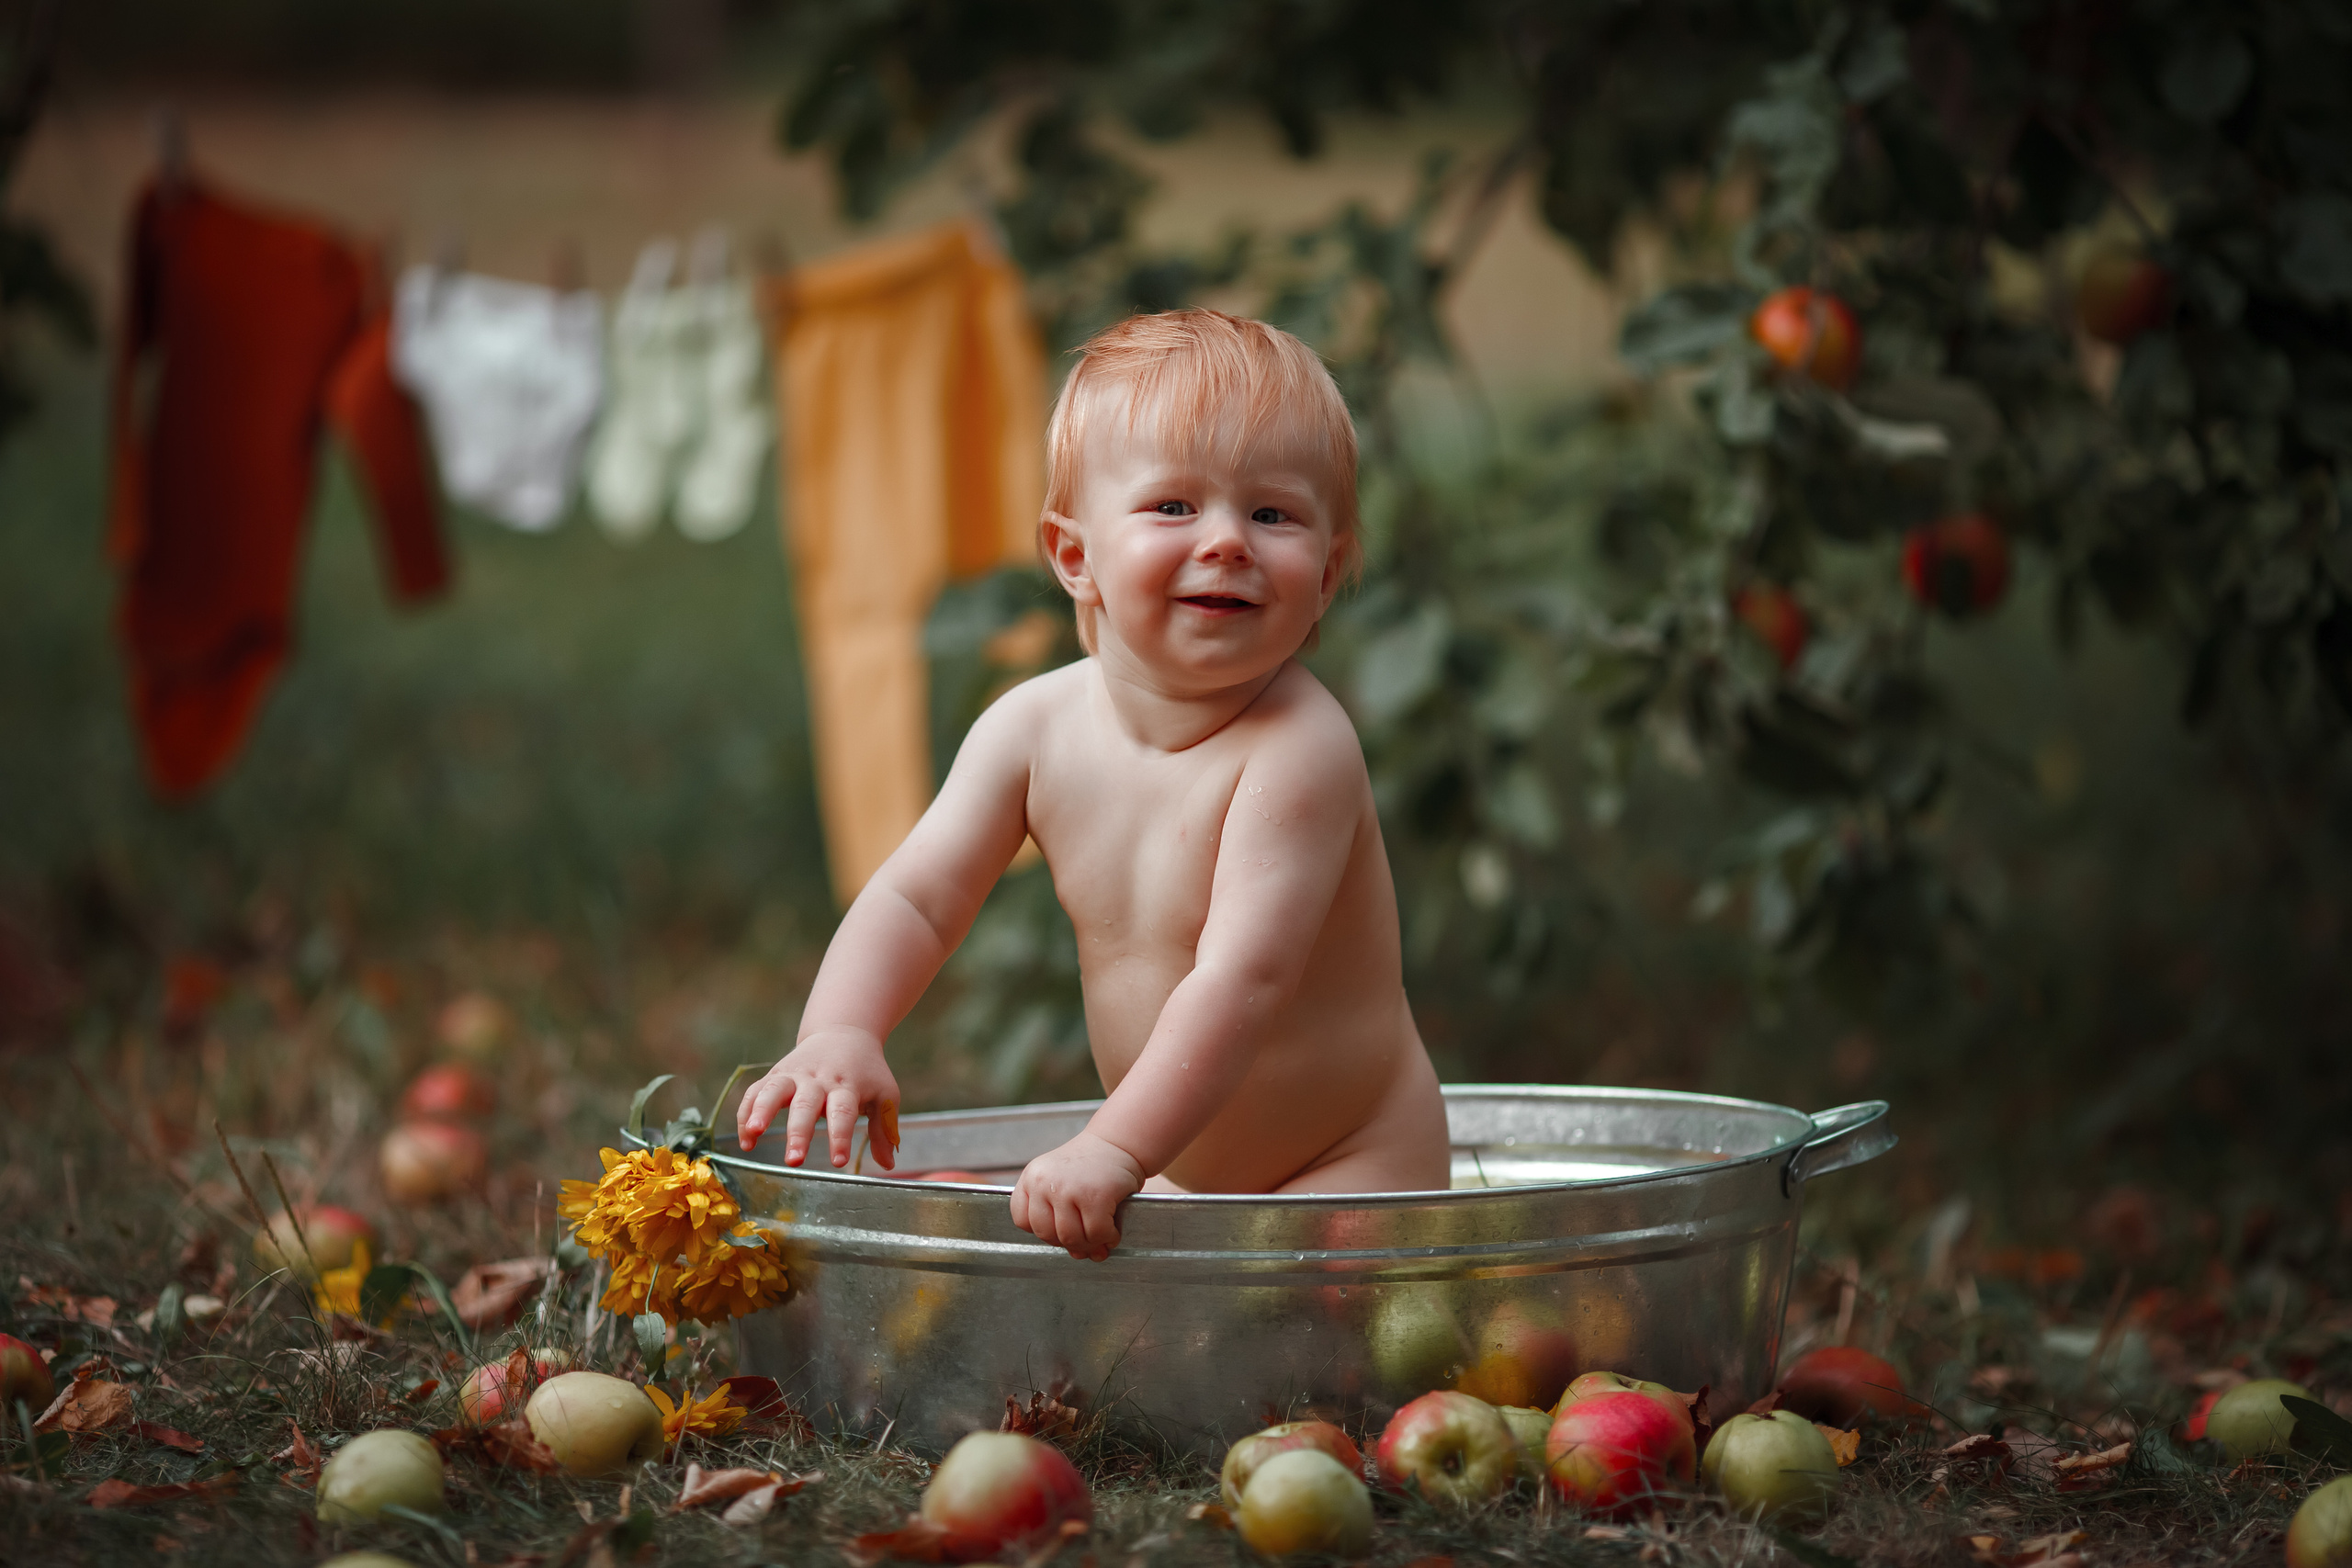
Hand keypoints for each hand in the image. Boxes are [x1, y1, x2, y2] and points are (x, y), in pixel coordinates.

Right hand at [736, 1029, 900, 1170]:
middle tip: (794, 1160)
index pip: (843, 1112)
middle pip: (806, 1104)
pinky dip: (746, 1113)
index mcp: (847, 1086)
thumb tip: (888, 1165)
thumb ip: (883, 1130)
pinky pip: (756, 1092)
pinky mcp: (776, 1075)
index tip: (838, 1161)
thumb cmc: (867, 1073)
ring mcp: (794, 1075)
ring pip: (774, 1090)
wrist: (844, 1034)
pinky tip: (747, 1141)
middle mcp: (818, 1079)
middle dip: (799, 1132)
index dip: (840, 1136)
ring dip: (762, 1111)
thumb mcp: (885, 1095)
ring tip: (754, 1133)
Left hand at [1009, 1131, 1145, 1260]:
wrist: (1118, 1142)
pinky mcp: (1095, 1196)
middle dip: (1069, 1243)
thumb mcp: (1060, 1181)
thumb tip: (1077, 1254)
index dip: (1043, 1232)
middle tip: (1086, 1240)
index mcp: (1031, 1178)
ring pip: (1072, 1238)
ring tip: (1101, 1238)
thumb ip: (1059, 1216)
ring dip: (1090, 1244)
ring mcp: (1069, 1189)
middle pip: (1047, 1235)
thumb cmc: (1090, 1166)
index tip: (1060, 1230)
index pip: (1022, 1221)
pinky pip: (1097, 1233)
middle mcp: (1044, 1182)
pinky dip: (1108, 1238)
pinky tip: (1112, 1231)